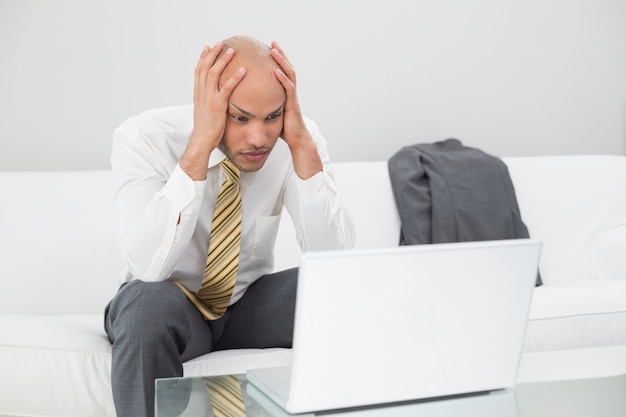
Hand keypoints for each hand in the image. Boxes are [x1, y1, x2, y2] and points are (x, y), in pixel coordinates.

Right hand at [181, 43, 245, 179]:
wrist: (201, 140)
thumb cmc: (205, 129)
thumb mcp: (204, 112)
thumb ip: (207, 102)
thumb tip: (211, 98)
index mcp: (198, 93)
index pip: (199, 71)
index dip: (203, 58)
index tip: (208, 48)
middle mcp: (201, 92)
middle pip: (205, 67)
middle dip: (213, 54)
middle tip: (220, 43)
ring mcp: (209, 98)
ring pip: (215, 73)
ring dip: (223, 60)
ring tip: (232, 51)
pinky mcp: (218, 105)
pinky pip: (227, 88)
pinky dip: (235, 77)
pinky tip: (243, 70)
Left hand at [271, 41, 321, 177]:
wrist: (296, 140)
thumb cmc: (285, 129)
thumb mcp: (272, 113)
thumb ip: (265, 105)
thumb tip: (250, 103)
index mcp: (285, 93)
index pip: (282, 72)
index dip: (277, 60)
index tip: (269, 49)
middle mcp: (290, 92)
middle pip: (287, 68)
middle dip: (281, 55)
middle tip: (273, 43)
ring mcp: (292, 97)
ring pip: (289, 75)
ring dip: (282, 62)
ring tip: (275, 51)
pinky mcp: (292, 104)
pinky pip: (288, 89)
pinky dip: (283, 79)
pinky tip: (276, 71)